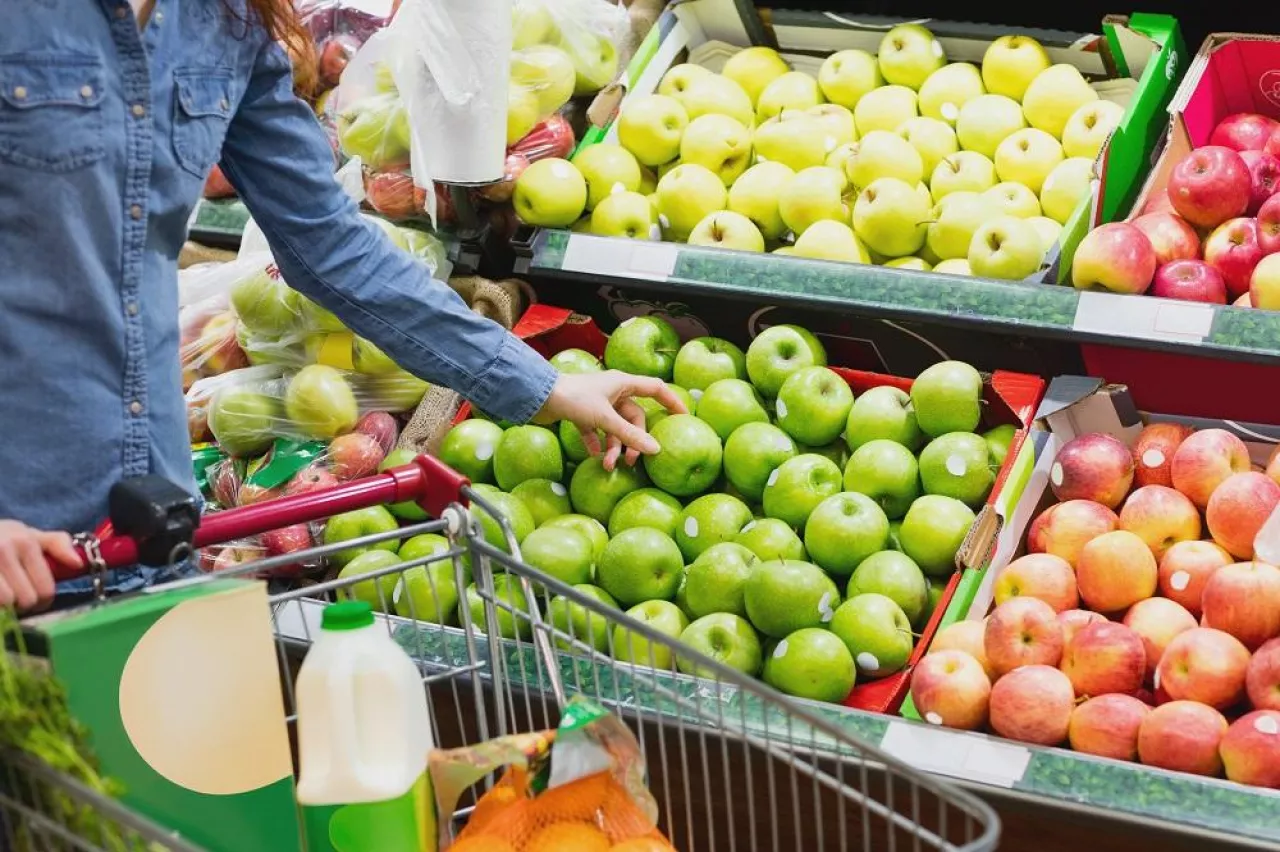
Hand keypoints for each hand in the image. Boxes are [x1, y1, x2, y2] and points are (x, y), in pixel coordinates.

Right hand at [0, 520, 78, 612]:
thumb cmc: (3, 536)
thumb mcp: (30, 534)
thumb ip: (58, 544)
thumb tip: (78, 563)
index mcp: (25, 543)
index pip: (45, 589)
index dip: (44, 601)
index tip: (36, 600)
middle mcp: (3, 550)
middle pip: (26, 600)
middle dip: (24, 605)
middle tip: (17, 599)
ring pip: (6, 603)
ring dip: (6, 608)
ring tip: (5, 598)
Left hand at [535, 371, 687, 469]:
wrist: (537, 395)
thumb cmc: (573, 398)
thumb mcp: (604, 418)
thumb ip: (629, 435)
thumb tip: (655, 450)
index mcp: (623, 383)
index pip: (656, 389)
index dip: (672, 402)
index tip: (685, 418)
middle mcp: (613, 391)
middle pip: (635, 417)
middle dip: (633, 440)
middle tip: (631, 461)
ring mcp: (598, 402)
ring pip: (615, 427)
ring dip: (613, 446)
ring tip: (607, 464)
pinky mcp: (582, 413)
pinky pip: (597, 431)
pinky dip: (597, 443)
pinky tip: (593, 455)